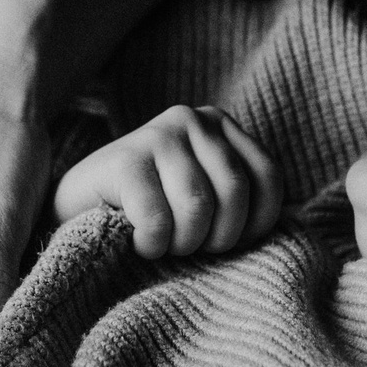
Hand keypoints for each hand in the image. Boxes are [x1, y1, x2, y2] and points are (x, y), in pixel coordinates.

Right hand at [54, 106, 282, 258]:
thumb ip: (240, 197)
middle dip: (216, 238)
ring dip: (182, 244)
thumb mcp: (205, 196)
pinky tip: (138, 242)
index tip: (225, 242)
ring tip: (163, 244)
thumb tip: (293, 226)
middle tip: (187, 247)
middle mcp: (191, 119)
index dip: (255, 224)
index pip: (269, 178)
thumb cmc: (149, 214)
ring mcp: (156, 134)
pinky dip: (152, 245)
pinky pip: (159, 220)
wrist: (72, 213)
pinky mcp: (124, 159)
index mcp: (220, 125)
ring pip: (198, 208)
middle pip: (235, 193)